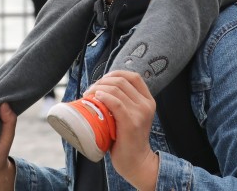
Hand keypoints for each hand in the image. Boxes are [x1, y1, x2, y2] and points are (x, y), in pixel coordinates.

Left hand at [87, 71, 159, 190]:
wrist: (136, 162)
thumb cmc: (127, 140)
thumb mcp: (132, 117)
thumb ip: (124, 103)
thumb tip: (100, 90)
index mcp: (148, 100)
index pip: (133, 76)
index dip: (115, 74)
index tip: (102, 81)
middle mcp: (146, 104)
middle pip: (122, 81)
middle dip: (102, 81)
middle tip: (90, 90)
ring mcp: (140, 113)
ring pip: (116, 89)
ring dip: (98, 88)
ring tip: (88, 96)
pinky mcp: (131, 122)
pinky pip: (116, 103)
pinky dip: (104, 97)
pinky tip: (96, 98)